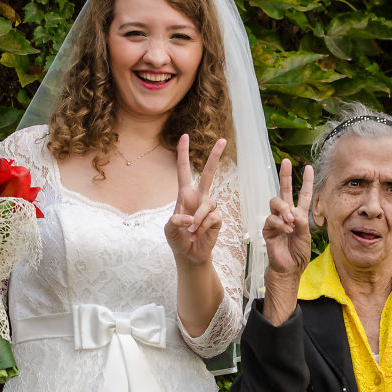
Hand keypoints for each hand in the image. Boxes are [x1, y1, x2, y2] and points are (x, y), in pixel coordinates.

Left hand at [164, 135, 225, 266]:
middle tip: (223, 140)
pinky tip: (199, 234)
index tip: (184, 136)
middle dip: (215, 157)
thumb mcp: (169, 230)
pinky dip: (203, 227)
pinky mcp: (217, 218)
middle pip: (208, 174)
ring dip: (198, 220)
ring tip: (191, 231)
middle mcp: (199, 197)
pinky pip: (212, 217)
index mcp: (185, 195)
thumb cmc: (177, 239)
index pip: (183, 171)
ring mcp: (209, 207)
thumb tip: (190, 218)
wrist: (189, 254)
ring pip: (208, 204)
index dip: (183, 154)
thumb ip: (174, 222)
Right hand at [262, 160, 313, 325]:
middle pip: (284, 191)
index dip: (306, 182)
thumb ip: (302, 223)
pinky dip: (280, 224)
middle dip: (285, 176)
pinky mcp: (268, 229)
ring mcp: (276, 221)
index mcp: (299, 215)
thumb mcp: (306, 238)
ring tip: (291, 220)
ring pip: (275, 203)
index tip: (309, 167)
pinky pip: (271, 219)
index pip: (303, 195)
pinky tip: (286, 230)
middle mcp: (287, 215)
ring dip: (283, 208)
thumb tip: (293, 212)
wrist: (288, 269)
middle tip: (285, 162)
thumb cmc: (298, 255)